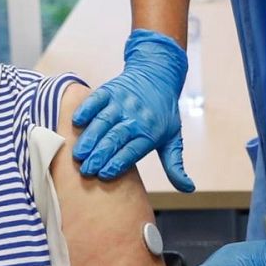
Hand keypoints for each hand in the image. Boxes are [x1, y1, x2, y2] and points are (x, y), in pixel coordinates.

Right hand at [72, 29, 194, 190]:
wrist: (158, 76)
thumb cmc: (163, 114)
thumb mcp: (172, 139)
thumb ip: (174, 165)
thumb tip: (188, 189)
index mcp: (151, 132)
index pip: (133, 151)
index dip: (118, 162)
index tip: (103, 174)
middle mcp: (136, 117)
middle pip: (116, 137)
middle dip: (100, 154)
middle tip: (86, 170)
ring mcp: (122, 102)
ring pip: (104, 121)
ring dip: (90, 137)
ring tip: (78, 154)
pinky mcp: (110, 90)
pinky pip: (97, 99)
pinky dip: (86, 109)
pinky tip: (77, 122)